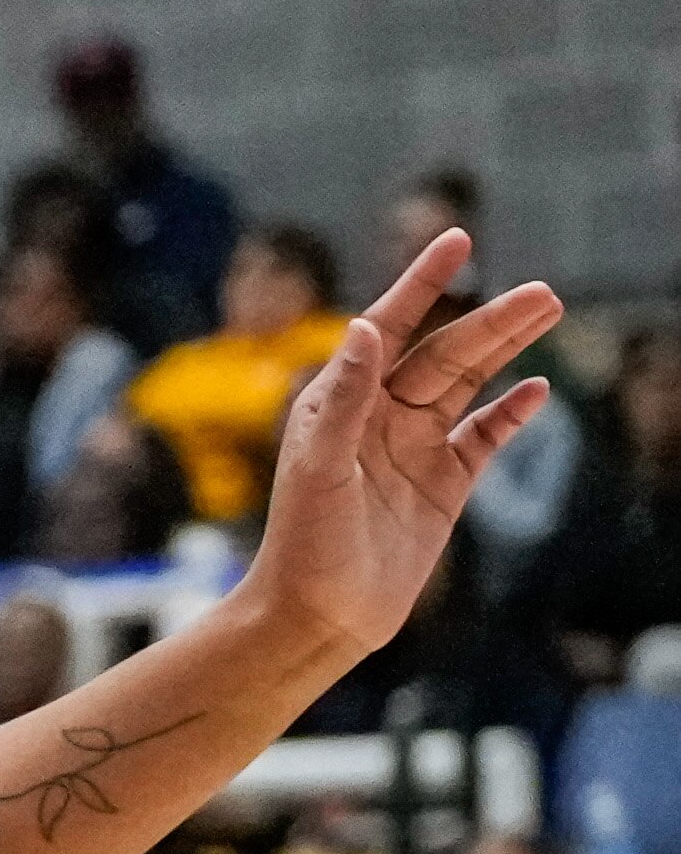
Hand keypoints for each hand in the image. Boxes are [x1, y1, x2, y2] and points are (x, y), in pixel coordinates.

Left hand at [239, 233, 558, 669]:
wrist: (318, 613)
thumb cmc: (304, 540)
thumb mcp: (319, 465)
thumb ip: (343, 398)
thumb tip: (365, 329)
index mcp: (339, 400)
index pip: (388, 327)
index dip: (421, 284)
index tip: (455, 240)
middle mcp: (377, 416)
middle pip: (443, 355)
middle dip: (491, 321)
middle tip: (545, 292)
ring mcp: (413, 449)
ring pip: (468, 387)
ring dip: (506, 351)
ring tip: (549, 314)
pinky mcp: (442, 487)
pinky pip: (482, 438)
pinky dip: (509, 414)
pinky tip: (536, 390)